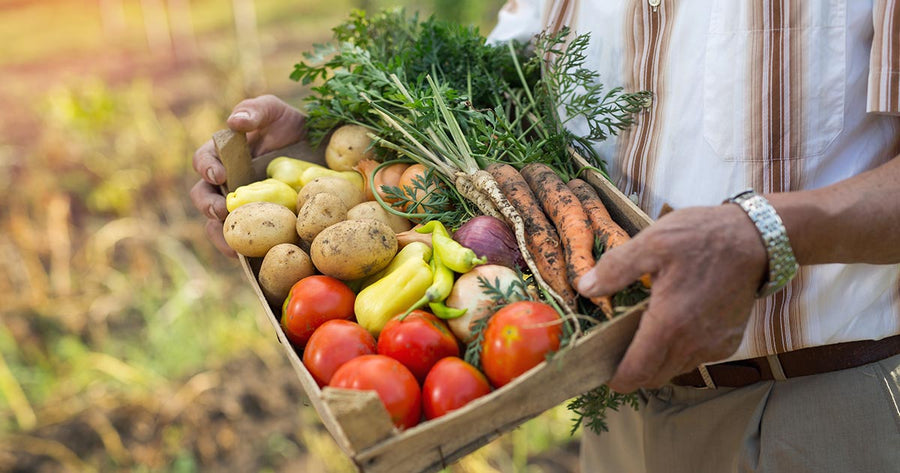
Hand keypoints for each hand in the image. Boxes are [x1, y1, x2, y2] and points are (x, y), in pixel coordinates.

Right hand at [190, 95, 306, 256]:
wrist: (323, 152)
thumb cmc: (293, 127)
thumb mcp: (277, 112)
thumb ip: (256, 111)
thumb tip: (234, 122)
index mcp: (224, 155)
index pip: (204, 161)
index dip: (206, 168)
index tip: (219, 175)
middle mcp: (227, 183)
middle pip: (203, 196)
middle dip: (207, 205)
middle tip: (220, 210)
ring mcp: (241, 206)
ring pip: (216, 224)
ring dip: (220, 233)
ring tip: (230, 243)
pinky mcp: (257, 225)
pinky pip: (243, 241)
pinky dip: (241, 250)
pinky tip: (250, 258)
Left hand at [576, 204, 768, 392]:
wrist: (756, 238)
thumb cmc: (701, 237)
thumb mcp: (652, 242)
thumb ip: (615, 268)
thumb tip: (585, 287)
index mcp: (669, 324)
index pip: (636, 373)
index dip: (616, 378)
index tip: (601, 368)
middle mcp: (693, 343)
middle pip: (654, 377)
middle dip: (632, 370)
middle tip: (616, 348)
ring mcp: (713, 345)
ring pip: (675, 369)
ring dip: (657, 360)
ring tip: (644, 331)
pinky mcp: (728, 341)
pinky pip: (696, 358)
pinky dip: (680, 350)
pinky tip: (673, 323)